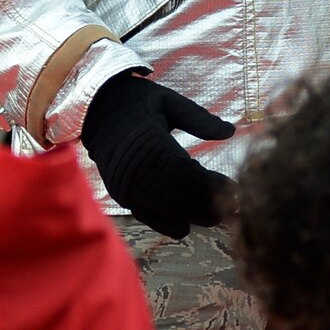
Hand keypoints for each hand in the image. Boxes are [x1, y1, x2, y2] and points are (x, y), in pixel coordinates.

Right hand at [80, 72, 236, 238]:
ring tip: (216, 218)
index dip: (209, 183)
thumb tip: (231, 131)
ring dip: (188, 216)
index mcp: (148, 140)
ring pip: (160, 207)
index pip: (183, 170)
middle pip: (173, 193)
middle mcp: (133, 165)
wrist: (95, 110)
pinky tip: (183, 228)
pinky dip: (163, 222)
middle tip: (233, 209)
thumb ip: (198, 118)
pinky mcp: (118, 191)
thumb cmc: (138, 102)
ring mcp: (123, 181)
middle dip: (204, 205)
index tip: (234, 187)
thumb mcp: (168, 100)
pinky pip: (142, 212)